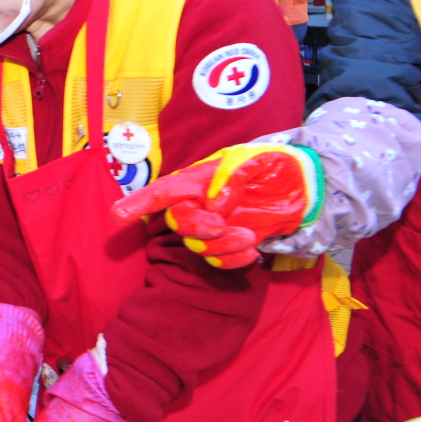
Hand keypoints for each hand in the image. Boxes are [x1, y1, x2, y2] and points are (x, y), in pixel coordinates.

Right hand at [113, 145, 323, 270]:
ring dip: (221, 247)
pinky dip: (233, 261)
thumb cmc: (275, 166)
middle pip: (177, 222)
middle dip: (195, 229)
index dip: (138, 203)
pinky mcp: (228, 246)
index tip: (118, 216)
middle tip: (221, 226)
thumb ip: (235, 174)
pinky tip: (252, 252)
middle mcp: (198, 204)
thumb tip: (214, 200)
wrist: (302, 189)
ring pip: (198, 247)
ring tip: (249, 238)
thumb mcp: (259, 159)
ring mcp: (212, 227)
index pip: (163, 192)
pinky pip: (218, 262)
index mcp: (199, 181)